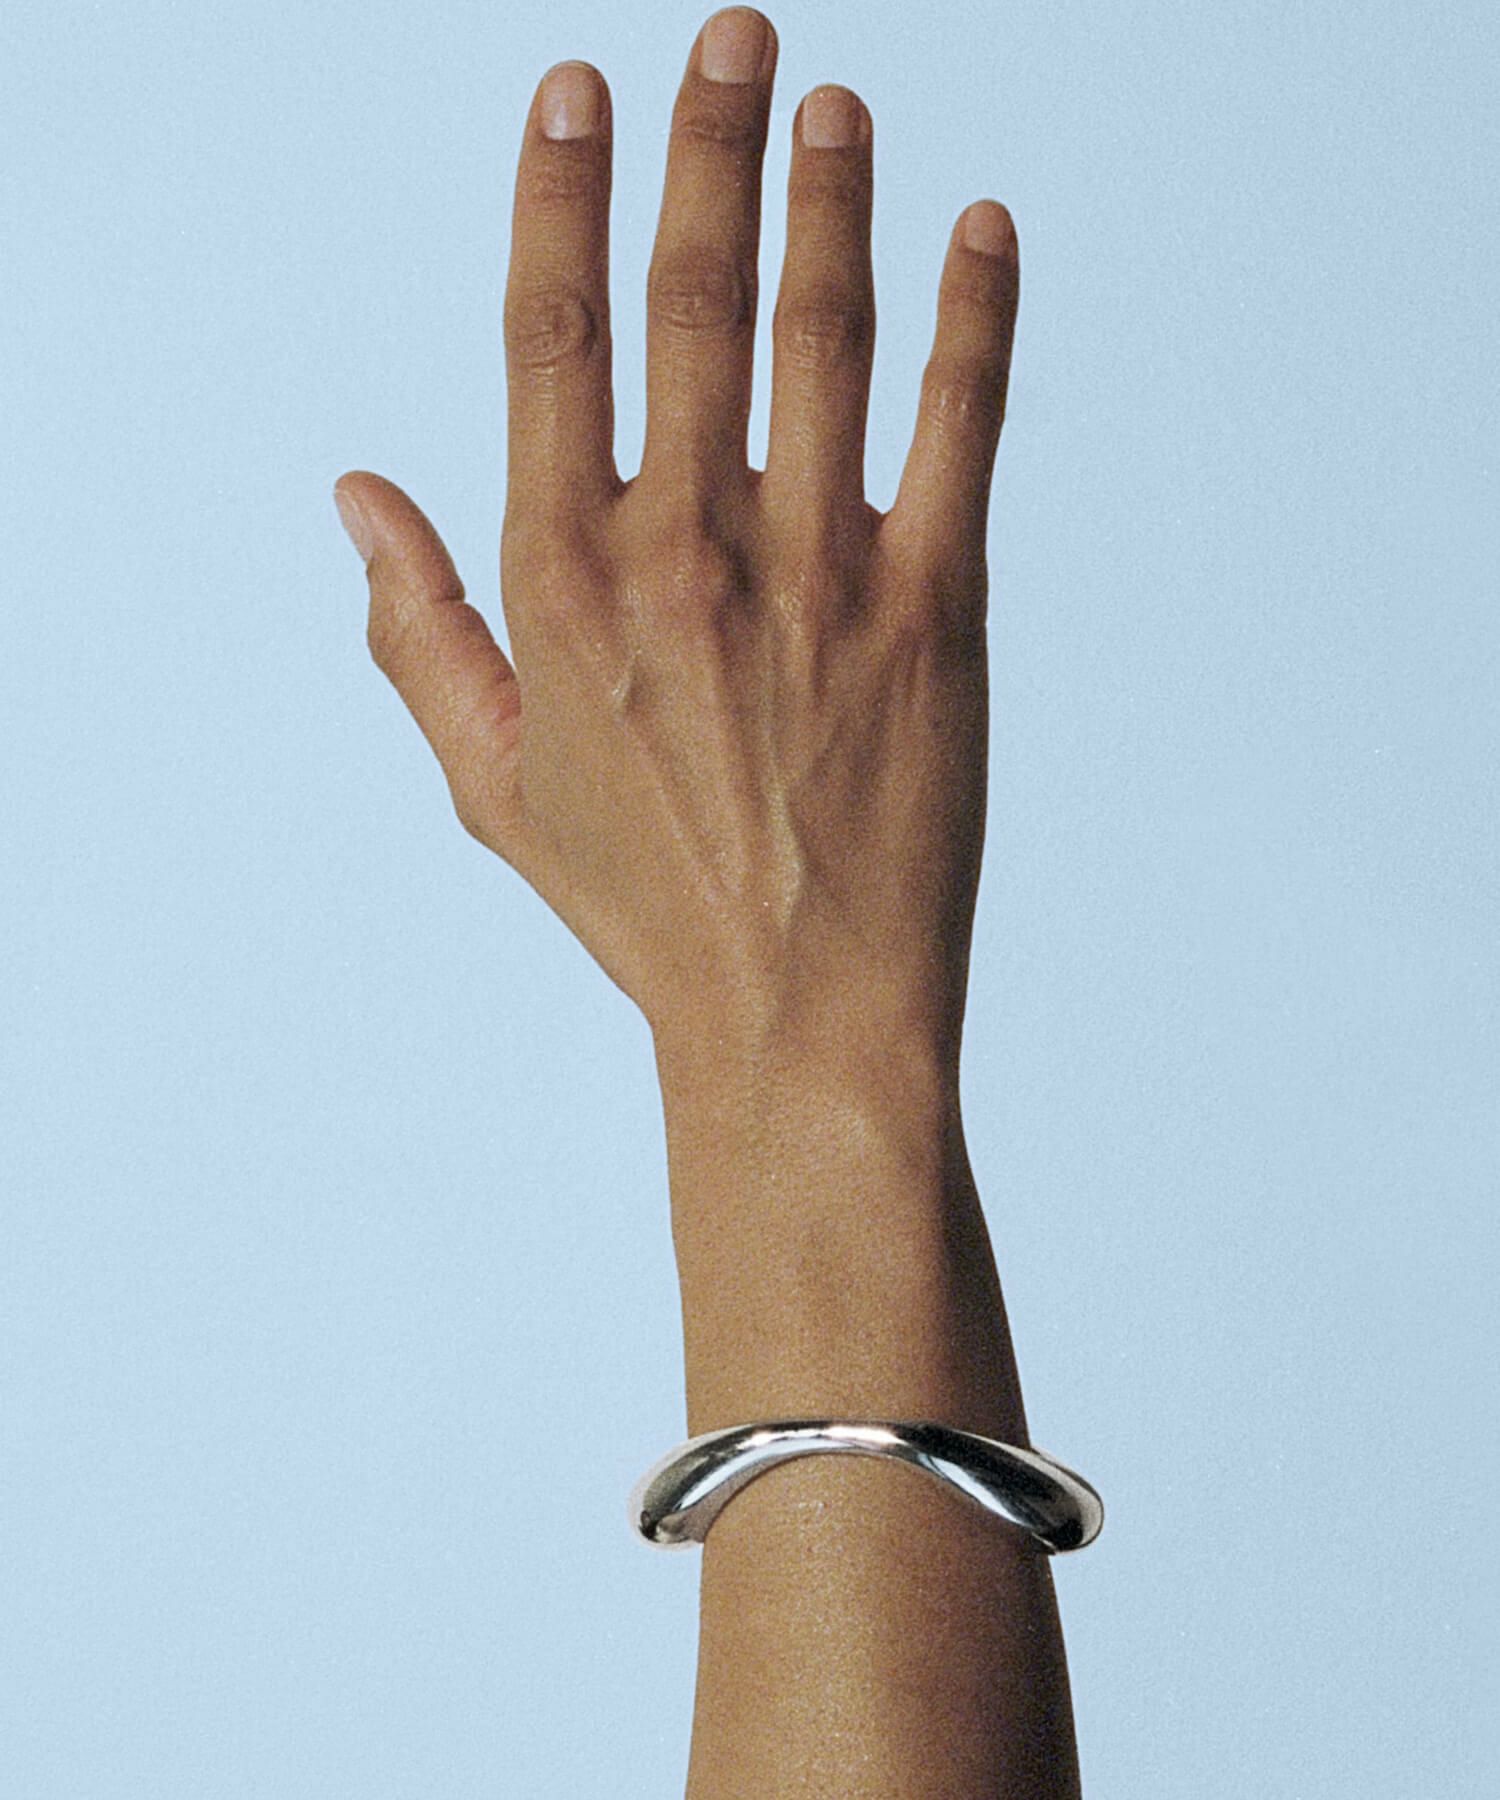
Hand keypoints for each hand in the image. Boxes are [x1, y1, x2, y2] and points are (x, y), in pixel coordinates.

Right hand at [334, 6, 1019, 1080]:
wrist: (798, 1012)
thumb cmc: (641, 901)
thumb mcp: (492, 782)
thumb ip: (413, 630)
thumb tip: (352, 491)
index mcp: (563, 579)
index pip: (551, 333)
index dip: (562, 192)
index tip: (577, 88)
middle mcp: (684, 551)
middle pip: (695, 297)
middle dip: (710, 143)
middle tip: (735, 32)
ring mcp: (818, 575)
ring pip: (828, 335)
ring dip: (835, 197)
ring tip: (837, 101)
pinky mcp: (935, 612)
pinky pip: (959, 427)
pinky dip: (977, 317)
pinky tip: (984, 228)